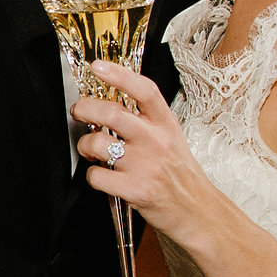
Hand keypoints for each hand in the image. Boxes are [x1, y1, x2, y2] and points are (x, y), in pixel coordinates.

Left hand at [73, 65, 206, 223]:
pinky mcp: (135, 190)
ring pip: (98, 143)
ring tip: (90, 150)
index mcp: (165, 124)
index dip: (119, 75)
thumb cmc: (179, 173)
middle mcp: (156, 141)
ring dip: (85, 145)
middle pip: (112, 113)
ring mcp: (145, 165)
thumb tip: (108, 104)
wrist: (197, 210)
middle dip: (85, 108)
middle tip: (78, 111)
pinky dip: (92, 175)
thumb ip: (146, 120)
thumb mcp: (171, 137)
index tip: (98, 66)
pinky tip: (102, 175)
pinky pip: (97, 175)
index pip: (144, 90)